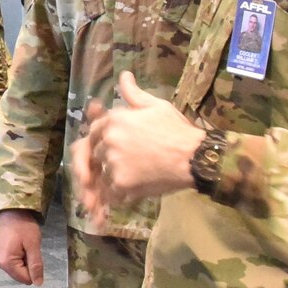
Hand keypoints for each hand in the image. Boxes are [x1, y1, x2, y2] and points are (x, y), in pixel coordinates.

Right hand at [0, 209, 44, 285]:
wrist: (11, 211)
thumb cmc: (23, 226)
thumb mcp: (33, 245)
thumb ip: (35, 265)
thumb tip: (38, 283)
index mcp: (7, 263)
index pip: (26, 279)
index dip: (34, 269)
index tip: (33, 253)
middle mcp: (0, 263)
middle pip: (21, 275)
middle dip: (28, 264)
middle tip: (28, 248)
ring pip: (18, 269)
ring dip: (24, 260)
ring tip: (24, 245)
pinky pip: (13, 262)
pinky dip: (19, 256)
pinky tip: (19, 244)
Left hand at [73, 71, 206, 225]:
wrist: (195, 158)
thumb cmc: (177, 129)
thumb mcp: (155, 105)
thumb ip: (133, 93)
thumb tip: (124, 75)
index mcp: (113, 121)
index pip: (93, 131)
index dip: (95, 140)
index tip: (100, 149)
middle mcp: (108, 142)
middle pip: (92, 155)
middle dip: (95, 164)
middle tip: (96, 178)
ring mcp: (114, 165)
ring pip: (100, 176)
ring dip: (101, 185)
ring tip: (100, 199)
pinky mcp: (123, 186)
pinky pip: (109, 195)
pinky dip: (108, 203)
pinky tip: (107, 211)